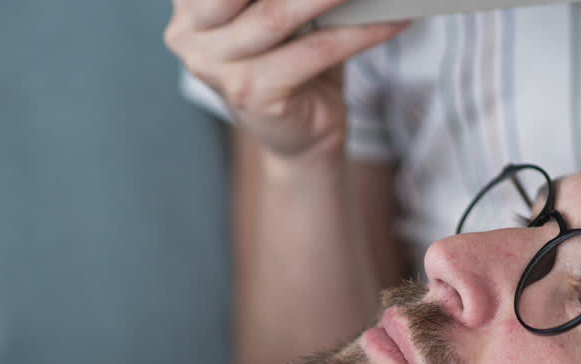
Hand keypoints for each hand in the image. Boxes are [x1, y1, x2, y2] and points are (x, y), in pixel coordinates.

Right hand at [165, 0, 408, 158]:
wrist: (300, 134)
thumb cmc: (290, 59)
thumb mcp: (277, 8)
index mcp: (190, 2)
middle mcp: (189, 32)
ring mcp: (217, 68)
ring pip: (277, 14)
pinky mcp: (253, 94)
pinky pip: (315, 50)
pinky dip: (360, 32)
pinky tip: (391, 20)